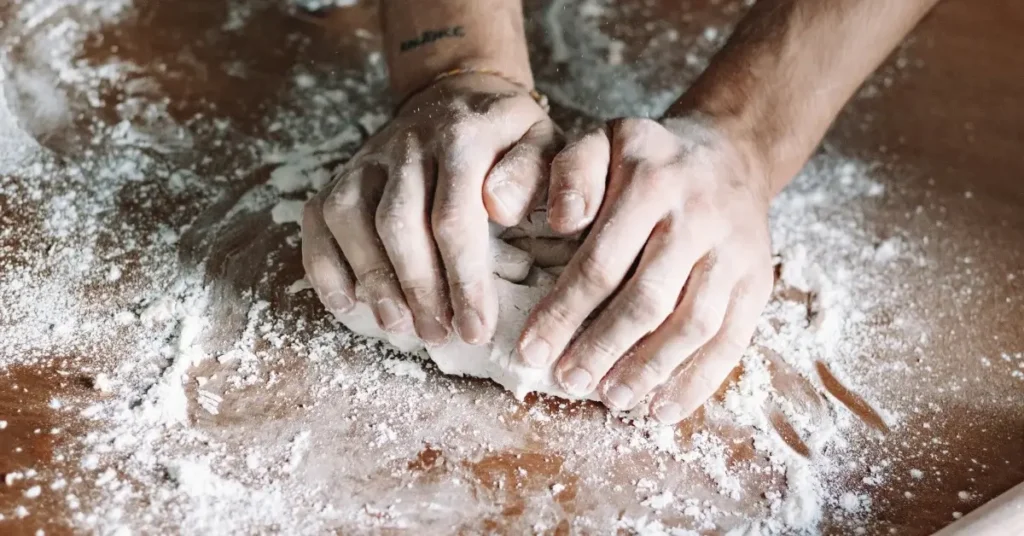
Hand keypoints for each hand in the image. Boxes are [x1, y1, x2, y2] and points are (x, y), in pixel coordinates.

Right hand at [302, 73, 558, 345]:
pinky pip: (318, 218)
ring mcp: (369, 158)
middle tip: (439, 335)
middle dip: (418, 288)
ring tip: (399, 326)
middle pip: (398, 223)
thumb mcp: (546, 144)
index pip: (455, 217)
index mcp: (464, 137)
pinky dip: (325, 264)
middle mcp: (408, 144)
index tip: (476, 328)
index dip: (463, 280)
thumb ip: (544, 175)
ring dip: (372, 279)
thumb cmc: (510, 139)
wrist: (461, 95)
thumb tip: (504, 210)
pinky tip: (349, 303)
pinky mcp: (342, 173)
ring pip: (351, 218)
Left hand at [516, 117, 774, 423]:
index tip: (532, 349)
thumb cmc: (648, 159)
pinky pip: (732, 340)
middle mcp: (699, 216)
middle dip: (602, 348)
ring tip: (611, 398)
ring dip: (649, 370)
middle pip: (647, 299)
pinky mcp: (760, 281)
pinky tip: (663, 408)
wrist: (731, 153)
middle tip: (568, 381)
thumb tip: (559, 221)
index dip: (564, 312)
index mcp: (651, 181)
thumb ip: (569, 174)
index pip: (601, 260)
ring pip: (692, 324)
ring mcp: (735, 251)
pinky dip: (698, 381)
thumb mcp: (601, 141)